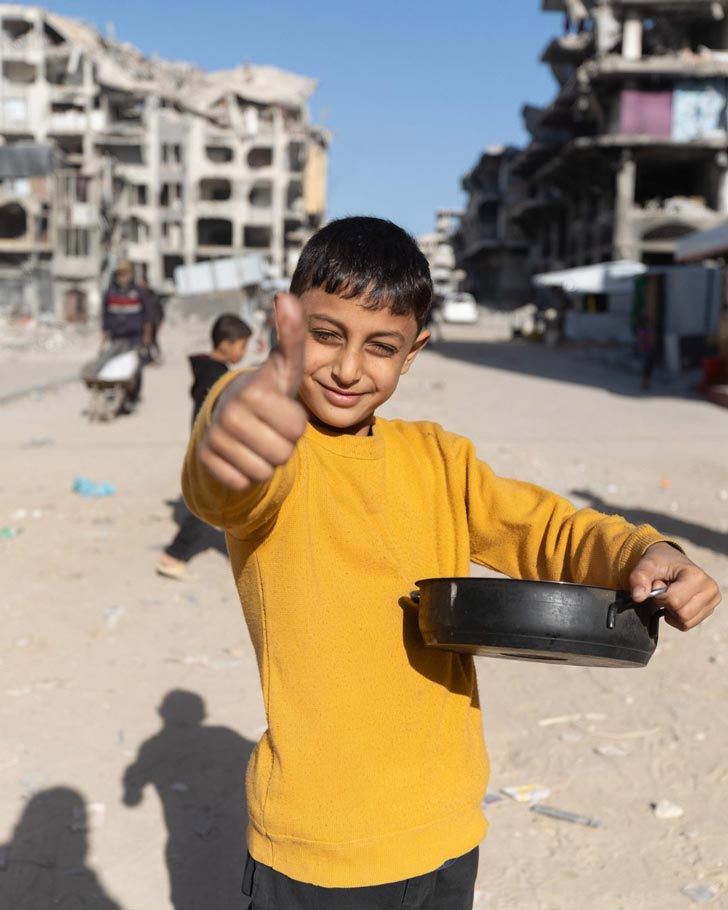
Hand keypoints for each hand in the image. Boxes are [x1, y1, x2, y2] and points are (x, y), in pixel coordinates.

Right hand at [198, 293, 307, 490]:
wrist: (230, 418)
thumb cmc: (268, 393)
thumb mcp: (286, 368)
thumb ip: (292, 335)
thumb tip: (286, 295)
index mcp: (253, 390)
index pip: (297, 428)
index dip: (295, 424)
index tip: (278, 408)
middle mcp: (228, 412)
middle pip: (283, 453)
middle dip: (283, 445)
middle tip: (269, 428)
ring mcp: (214, 438)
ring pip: (265, 471)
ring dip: (266, 461)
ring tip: (257, 441)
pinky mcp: (206, 462)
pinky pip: (244, 483)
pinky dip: (247, 475)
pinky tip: (241, 455)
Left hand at [629, 542, 720, 630]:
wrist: (670, 560)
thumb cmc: (660, 562)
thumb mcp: (646, 565)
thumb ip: (639, 578)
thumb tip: (637, 597)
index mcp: (697, 576)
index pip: (674, 601)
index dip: (659, 596)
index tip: (658, 583)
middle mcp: (710, 589)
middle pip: (682, 614)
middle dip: (666, 605)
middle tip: (664, 590)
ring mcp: (712, 601)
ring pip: (685, 622)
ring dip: (671, 612)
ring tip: (670, 595)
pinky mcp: (708, 610)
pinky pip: (686, 625)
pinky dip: (676, 618)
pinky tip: (676, 602)